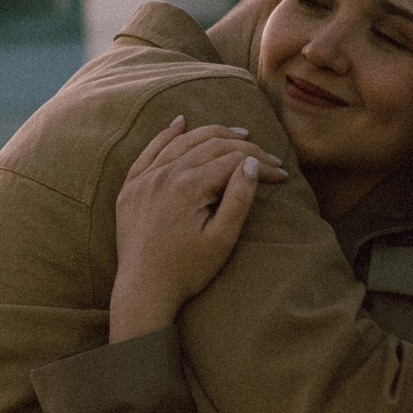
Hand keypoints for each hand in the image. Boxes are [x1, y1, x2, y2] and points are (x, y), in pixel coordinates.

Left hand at [110, 118, 286, 341]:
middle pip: (210, 146)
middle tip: (268, 155)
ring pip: (183, 143)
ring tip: (238, 133)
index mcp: (188, 186)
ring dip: (212, 134)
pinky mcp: (130, 188)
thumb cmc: (187, 270)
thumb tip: (252, 163)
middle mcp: (164, 175)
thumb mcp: (222, 239)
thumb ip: (239, 198)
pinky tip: (180, 122)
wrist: (143, 290)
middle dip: (244, 148)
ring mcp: (144, 179)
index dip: (261, 165)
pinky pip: (149, 151)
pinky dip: (166, 135)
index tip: (282, 176)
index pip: (233, 161)